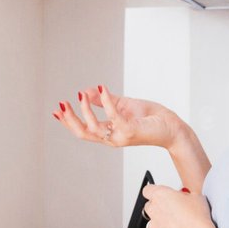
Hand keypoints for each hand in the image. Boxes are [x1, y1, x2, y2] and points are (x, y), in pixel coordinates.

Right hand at [53, 85, 177, 148]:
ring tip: (81, 95)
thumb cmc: (150, 117)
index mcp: (109, 133)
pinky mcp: (130, 130)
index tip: (57, 110)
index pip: (84, 130)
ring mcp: (120, 136)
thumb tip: (87, 91)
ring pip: (94, 128)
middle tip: (62, 105)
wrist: (171, 126)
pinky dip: (105, 101)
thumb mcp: (123, 105)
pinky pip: (113, 115)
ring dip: (85, 111)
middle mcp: (112, 138)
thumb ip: (105, 100)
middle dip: (70, 120)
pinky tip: (101, 89)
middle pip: (83, 133)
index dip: (68, 122)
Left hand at [141, 183, 213, 227]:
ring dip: (161, 222)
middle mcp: (153, 209)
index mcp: (160, 195)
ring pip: (153, 222)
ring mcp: (153, 225)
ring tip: (177, 224)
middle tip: (173, 209)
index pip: (148, 190)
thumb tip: (186, 197)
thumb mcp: (197, 197)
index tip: (161, 194)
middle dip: (159, 207)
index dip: (154, 192)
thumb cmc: (197, 218)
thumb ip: (186, 195)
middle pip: (149, 205)